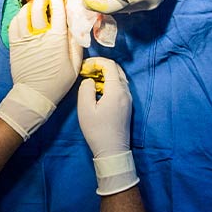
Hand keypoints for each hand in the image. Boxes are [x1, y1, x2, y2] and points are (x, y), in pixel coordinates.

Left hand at [0, 0, 81, 138]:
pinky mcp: (15, 44)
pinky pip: (14, 23)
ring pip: (25, 13)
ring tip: (37, 6)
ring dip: (31, 5)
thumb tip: (77, 24)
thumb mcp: (75, 64)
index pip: (57, 9)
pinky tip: (26, 17)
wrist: (35, 95)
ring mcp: (25, 39)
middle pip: (39, 7)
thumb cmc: (58, 81)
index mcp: (57, 39)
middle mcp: (40, 35)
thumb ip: (77, 42)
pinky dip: (20, 16)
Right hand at [76, 58, 137, 194]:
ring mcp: (128, 99)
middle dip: (101, 66)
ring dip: (105, 75)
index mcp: (116, 90)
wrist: (112, 150)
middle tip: (86, 71)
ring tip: (89, 80)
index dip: (96, 61)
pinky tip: (97, 91)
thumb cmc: (97, 131)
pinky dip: (108, 83)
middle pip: (116, 69)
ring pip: (118, 78)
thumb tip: (90, 80)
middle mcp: (125, 92)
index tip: (84, 67)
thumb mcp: (85, 108)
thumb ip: (86, 88)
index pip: (110, 65)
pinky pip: (119, 87)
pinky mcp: (126, 106)